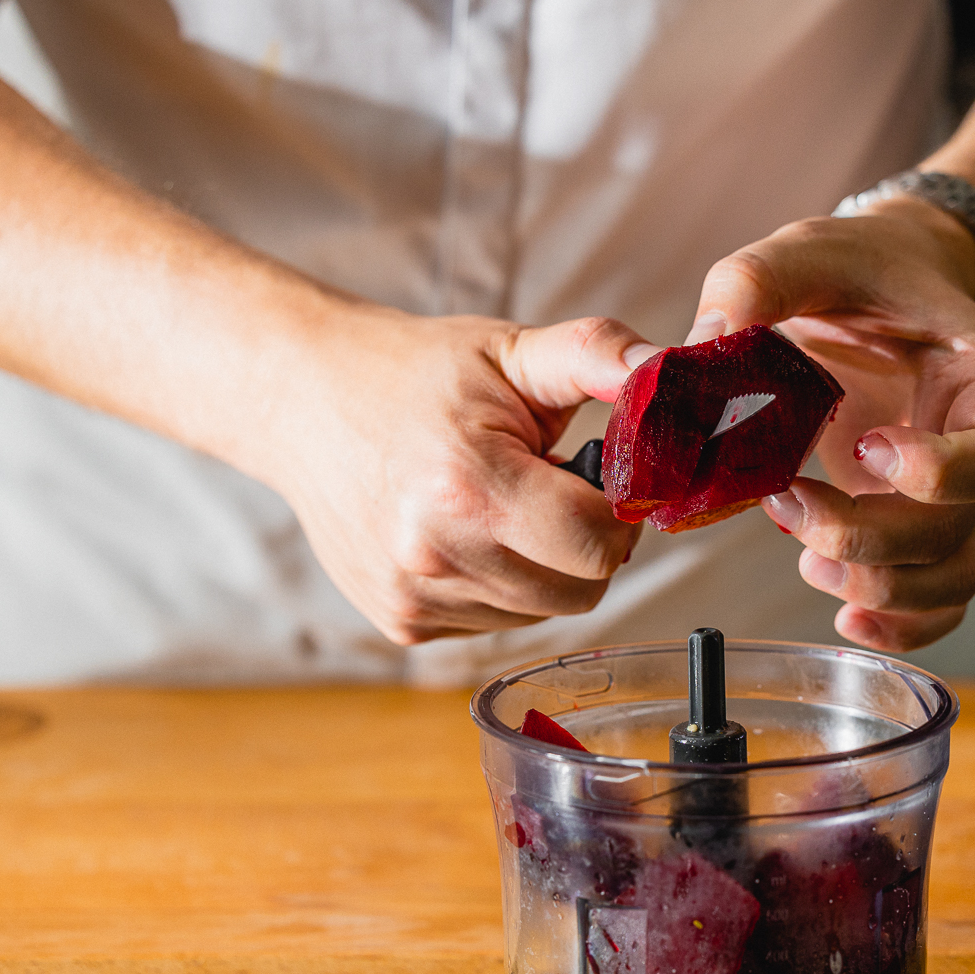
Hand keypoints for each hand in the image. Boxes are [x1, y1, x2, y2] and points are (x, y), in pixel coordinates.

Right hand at [265, 303, 653, 644]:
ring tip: (500, 503)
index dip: (618, 508)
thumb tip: (673, 370)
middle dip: (587, 542)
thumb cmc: (412, 373)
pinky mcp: (402, 623)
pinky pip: (495, 623)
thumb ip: (598, 355)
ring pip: (541, 611)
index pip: (601, 545)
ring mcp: (415, 598)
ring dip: (543, 566)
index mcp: (471, 486)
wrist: (301, 401)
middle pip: (582, 590)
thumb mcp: (510, 350)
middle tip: (554, 486)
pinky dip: (500, 585)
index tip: (596, 472)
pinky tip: (466, 532)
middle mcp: (437, 556)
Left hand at [685, 200, 974, 650]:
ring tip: (808, 561)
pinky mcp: (919, 523)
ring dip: (880, 590)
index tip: (864, 449)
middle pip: (959, 531)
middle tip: (786, 504)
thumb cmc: (855, 271)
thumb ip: (756, 283)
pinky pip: (940, 600)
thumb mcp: (804, 252)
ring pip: (955, 578)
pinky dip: (901, 625)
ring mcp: (953, 493)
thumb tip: (704, 344)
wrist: (879, 287)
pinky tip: (846, 615)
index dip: (941, 473)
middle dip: (867, 537)